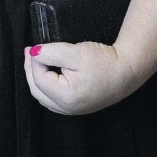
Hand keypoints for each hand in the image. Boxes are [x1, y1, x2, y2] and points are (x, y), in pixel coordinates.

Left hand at [23, 41, 141, 114]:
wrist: (128, 72)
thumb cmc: (104, 62)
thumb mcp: (75, 53)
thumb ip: (51, 53)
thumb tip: (33, 53)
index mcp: (65, 97)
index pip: (38, 78)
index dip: (35, 60)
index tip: (35, 46)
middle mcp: (67, 108)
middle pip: (37, 89)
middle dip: (31, 69)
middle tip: (29, 51)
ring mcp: (72, 110)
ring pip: (43, 95)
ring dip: (37, 77)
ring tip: (35, 59)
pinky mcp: (76, 106)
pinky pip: (53, 98)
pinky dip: (46, 85)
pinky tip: (47, 72)